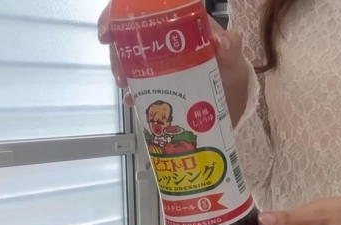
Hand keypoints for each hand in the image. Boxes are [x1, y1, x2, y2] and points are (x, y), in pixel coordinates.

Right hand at [97, 4, 250, 125]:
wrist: (230, 97)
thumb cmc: (229, 69)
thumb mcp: (232, 57)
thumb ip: (231, 46)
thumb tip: (221, 41)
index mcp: (178, 24)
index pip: (145, 10)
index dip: (120, 15)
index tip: (108, 31)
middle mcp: (164, 38)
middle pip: (130, 35)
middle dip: (118, 51)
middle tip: (120, 72)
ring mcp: (159, 59)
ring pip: (129, 57)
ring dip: (121, 69)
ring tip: (125, 85)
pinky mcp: (158, 79)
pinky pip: (138, 81)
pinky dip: (132, 90)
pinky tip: (131, 99)